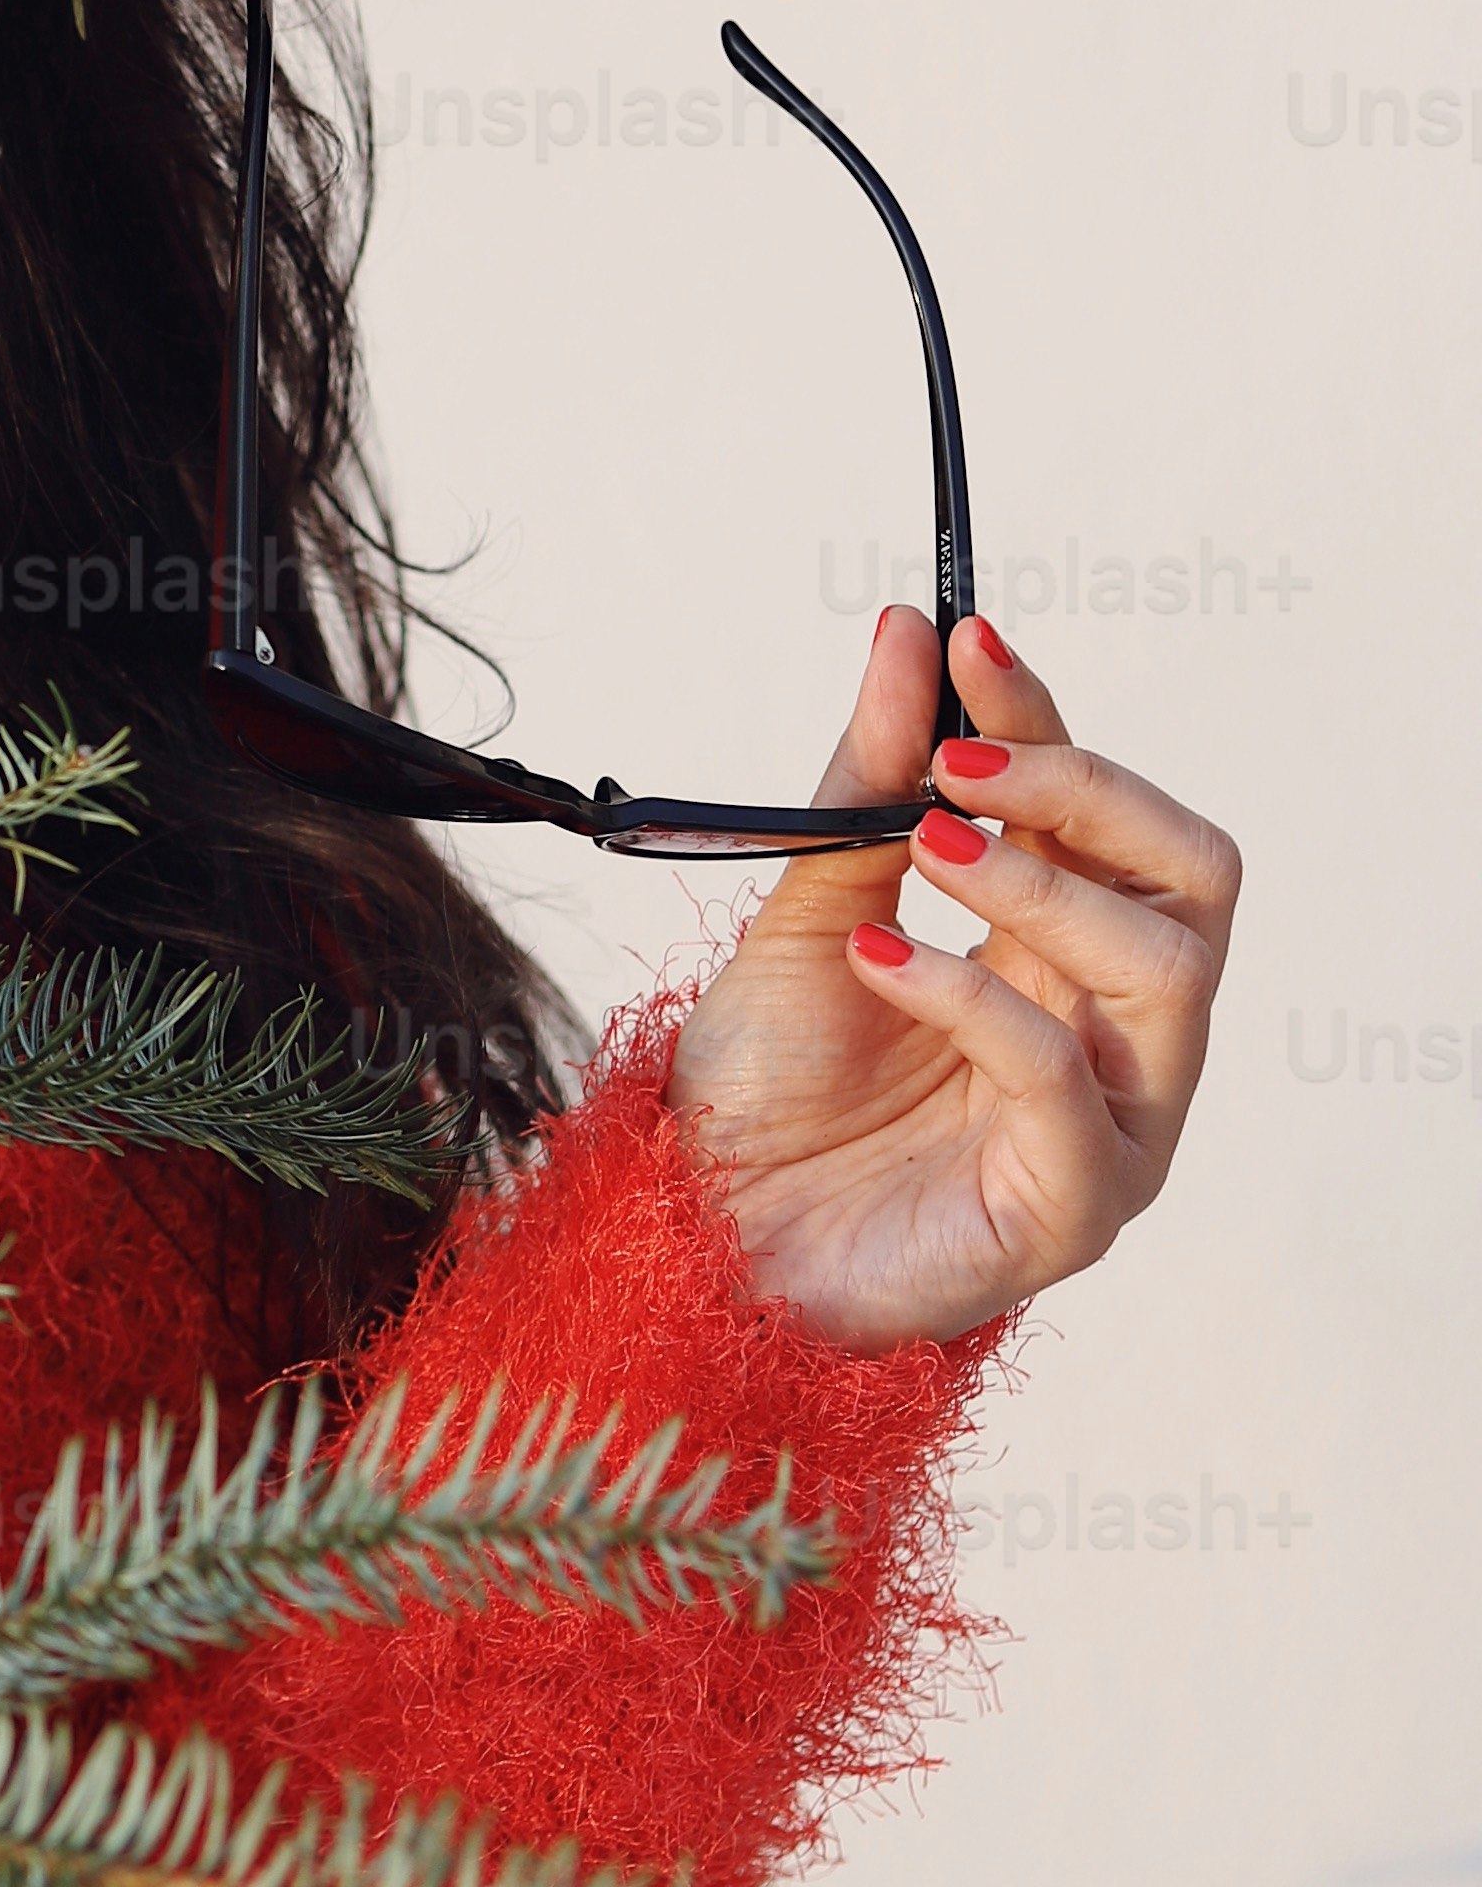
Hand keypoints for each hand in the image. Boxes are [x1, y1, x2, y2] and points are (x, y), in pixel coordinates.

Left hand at [663, 605, 1240, 1346]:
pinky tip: (879, 955)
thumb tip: (907, 640)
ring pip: (1161, 969)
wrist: (695, 1245)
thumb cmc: (768, 1098)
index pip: (1112, 815)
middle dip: (1086, 793)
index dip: (1049, 720)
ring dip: (1040, 883)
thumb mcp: (804, 912)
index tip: (970, 641)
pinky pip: (1063, 1079)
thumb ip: (861, 789)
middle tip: (960, 760)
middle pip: (1192, 878)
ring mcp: (1109, 1122)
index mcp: (1061, 955)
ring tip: (926, 843)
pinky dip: (973, 993)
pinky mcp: (1070, 1206)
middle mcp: (1113, 1032)